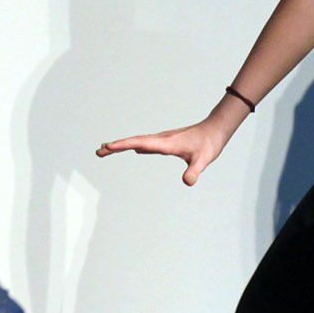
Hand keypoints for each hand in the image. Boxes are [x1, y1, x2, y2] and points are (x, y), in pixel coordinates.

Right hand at [97, 114, 232, 185]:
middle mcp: (162, 139)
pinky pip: (147, 144)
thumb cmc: (209, 145)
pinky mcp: (167, 142)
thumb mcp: (203, 160)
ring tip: (107, 150)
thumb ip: (195, 171)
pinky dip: (136, 145)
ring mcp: (164, 140)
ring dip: (123, 146)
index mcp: (167, 143)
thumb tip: (188, 182)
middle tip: (98, 152)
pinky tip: (135, 149)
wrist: (216, 130)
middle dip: (115, 146)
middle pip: (133, 141)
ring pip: (139, 141)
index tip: (108, 147)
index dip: (124, 145)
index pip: (141, 143)